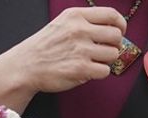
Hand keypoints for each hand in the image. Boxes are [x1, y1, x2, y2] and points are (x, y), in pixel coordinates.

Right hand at [0, 7, 125, 112]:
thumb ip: (86, 23)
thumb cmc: (46, 46)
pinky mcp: (82, 68)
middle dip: (114, 44)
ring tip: (92, 59)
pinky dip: (99, 72)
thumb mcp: (63, 23)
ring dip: (106, 59)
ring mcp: (81, 49)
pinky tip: (87, 69)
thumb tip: (114, 29)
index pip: (112, 15)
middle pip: (117, 35)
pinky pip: (106, 71)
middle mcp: (79, 30)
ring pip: (114, 54)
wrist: (26, 65)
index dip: (121, 25)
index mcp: (75, 16)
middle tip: (104, 48)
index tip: (119, 31)